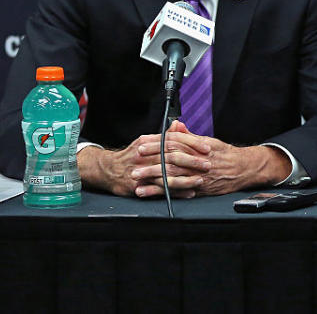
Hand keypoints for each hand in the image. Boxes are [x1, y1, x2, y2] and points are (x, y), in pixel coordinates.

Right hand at [77, 127, 208, 197]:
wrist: (108, 170)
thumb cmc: (132, 155)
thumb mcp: (146, 141)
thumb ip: (164, 135)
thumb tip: (179, 124)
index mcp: (148, 142)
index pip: (174, 140)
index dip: (192, 143)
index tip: (206, 147)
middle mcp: (144, 155)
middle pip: (172, 157)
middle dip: (192, 161)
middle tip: (207, 164)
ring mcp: (141, 171)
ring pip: (167, 175)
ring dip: (186, 179)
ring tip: (200, 180)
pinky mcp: (138, 186)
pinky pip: (160, 190)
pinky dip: (176, 192)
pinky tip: (188, 193)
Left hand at [123, 121, 292, 196]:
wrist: (243, 169)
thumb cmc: (224, 154)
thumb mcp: (208, 141)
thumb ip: (189, 136)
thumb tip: (176, 126)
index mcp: (198, 148)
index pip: (174, 143)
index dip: (156, 144)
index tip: (141, 144)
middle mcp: (198, 162)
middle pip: (171, 161)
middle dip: (151, 162)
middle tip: (134, 163)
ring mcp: (198, 177)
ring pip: (173, 178)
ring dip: (153, 179)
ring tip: (137, 181)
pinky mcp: (199, 190)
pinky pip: (178, 192)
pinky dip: (163, 193)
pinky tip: (150, 193)